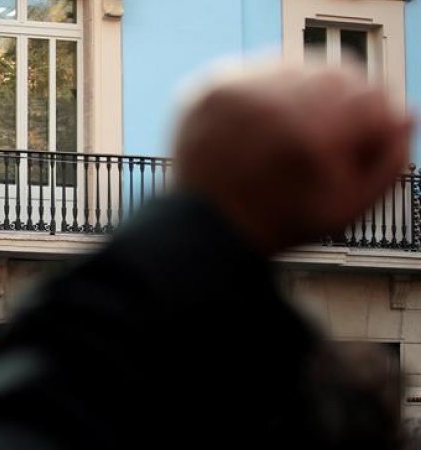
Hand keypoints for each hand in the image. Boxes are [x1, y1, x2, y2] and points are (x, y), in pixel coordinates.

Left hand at [173, 63, 412, 253]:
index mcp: (313, 133)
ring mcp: (235, 91)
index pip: (372, 99)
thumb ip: (387, 163)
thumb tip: (404, 117)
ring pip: (295, 68)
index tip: (355, 146)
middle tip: (320, 141)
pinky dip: (263, 94)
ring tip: (286, 136)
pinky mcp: (208, 88)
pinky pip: (254, 71)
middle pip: (336, 76)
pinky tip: (260, 127)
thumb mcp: (346, 209)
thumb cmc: (275, 223)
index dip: (370, 125)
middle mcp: (272, 103)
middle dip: (338, 107)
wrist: (202, 229)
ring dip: (301, 96)